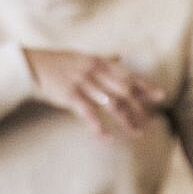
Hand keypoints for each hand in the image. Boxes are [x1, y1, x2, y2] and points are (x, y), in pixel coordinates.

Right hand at [25, 46, 160, 137]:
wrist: (32, 66)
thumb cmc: (58, 62)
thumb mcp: (83, 56)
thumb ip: (103, 58)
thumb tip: (119, 56)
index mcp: (100, 62)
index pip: (129, 75)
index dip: (146, 86)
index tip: (160, 97)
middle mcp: (95, 71)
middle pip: (125, 91)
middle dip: (140, 108)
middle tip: (150, 123)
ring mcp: (83, 83)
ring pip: (112, 104)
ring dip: (126, 120)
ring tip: (136, 133)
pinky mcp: (70, 96)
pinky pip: (89, 113)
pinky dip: (99, 126)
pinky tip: (107, 137)